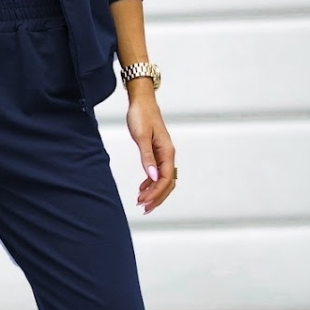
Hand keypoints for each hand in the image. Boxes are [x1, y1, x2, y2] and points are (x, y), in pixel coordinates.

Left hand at [125, 87, 176, 213]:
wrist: (142, 101)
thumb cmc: (141, 115)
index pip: (165, 179)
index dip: (156, 193)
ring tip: (141, 202)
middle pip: (167, 183)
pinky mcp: (157, 152)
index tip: (143, 202)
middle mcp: (168, 155)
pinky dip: (151, 183)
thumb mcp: (141, 136)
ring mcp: (164, 154)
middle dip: (156, 197)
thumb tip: (151, 176)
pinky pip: (158, 172)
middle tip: (143, 208)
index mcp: (167, 152)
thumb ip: (147, 157)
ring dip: (154, 192)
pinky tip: (142, 189)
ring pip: (163, 179)